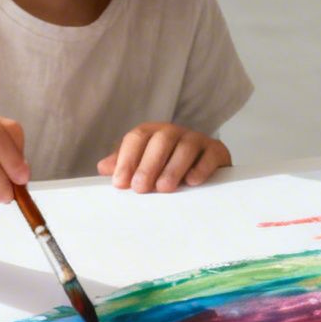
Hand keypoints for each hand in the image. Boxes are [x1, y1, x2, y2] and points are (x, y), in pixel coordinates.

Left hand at [98, 123, 230, 192]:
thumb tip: (104, 168)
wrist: (205, 169)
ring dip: (173, 168)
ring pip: (185, 147)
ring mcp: (197, 140)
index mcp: (153, 134)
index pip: (137, 138)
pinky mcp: (216, 151)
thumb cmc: (167, 169)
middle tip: (141, 188)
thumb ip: (124, 165)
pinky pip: (210, 155)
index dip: (127, 159)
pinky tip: (192, 181)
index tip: (120, 183)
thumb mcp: (143, 166)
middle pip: (161, 140)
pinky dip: (201, 168)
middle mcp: (174, 133)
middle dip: (148, 165)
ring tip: (164, 188)